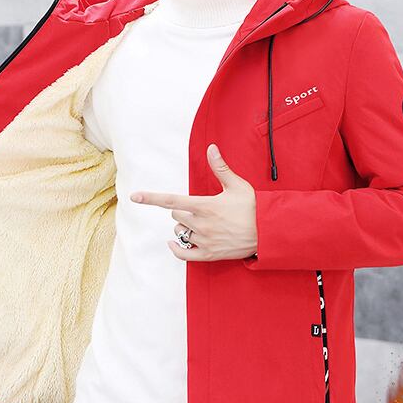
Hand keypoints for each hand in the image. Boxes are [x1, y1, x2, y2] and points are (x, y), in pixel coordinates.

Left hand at [129, 143, 257, 261]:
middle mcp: (202, 224)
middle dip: (181, 211)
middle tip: (198, 209)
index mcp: (205, 206)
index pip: (171, 200)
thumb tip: (211, 148)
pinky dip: (176, 249)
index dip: (151, 198)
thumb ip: (220, 167)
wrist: (268, 232)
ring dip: (184, 227)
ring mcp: (204, 241)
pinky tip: (174, 243)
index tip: (134, 196)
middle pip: (176, 216)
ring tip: (200, 224)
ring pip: (180, 232)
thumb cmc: (253, 207)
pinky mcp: (209, 254)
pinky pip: (183, 254)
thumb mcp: (237, 185)